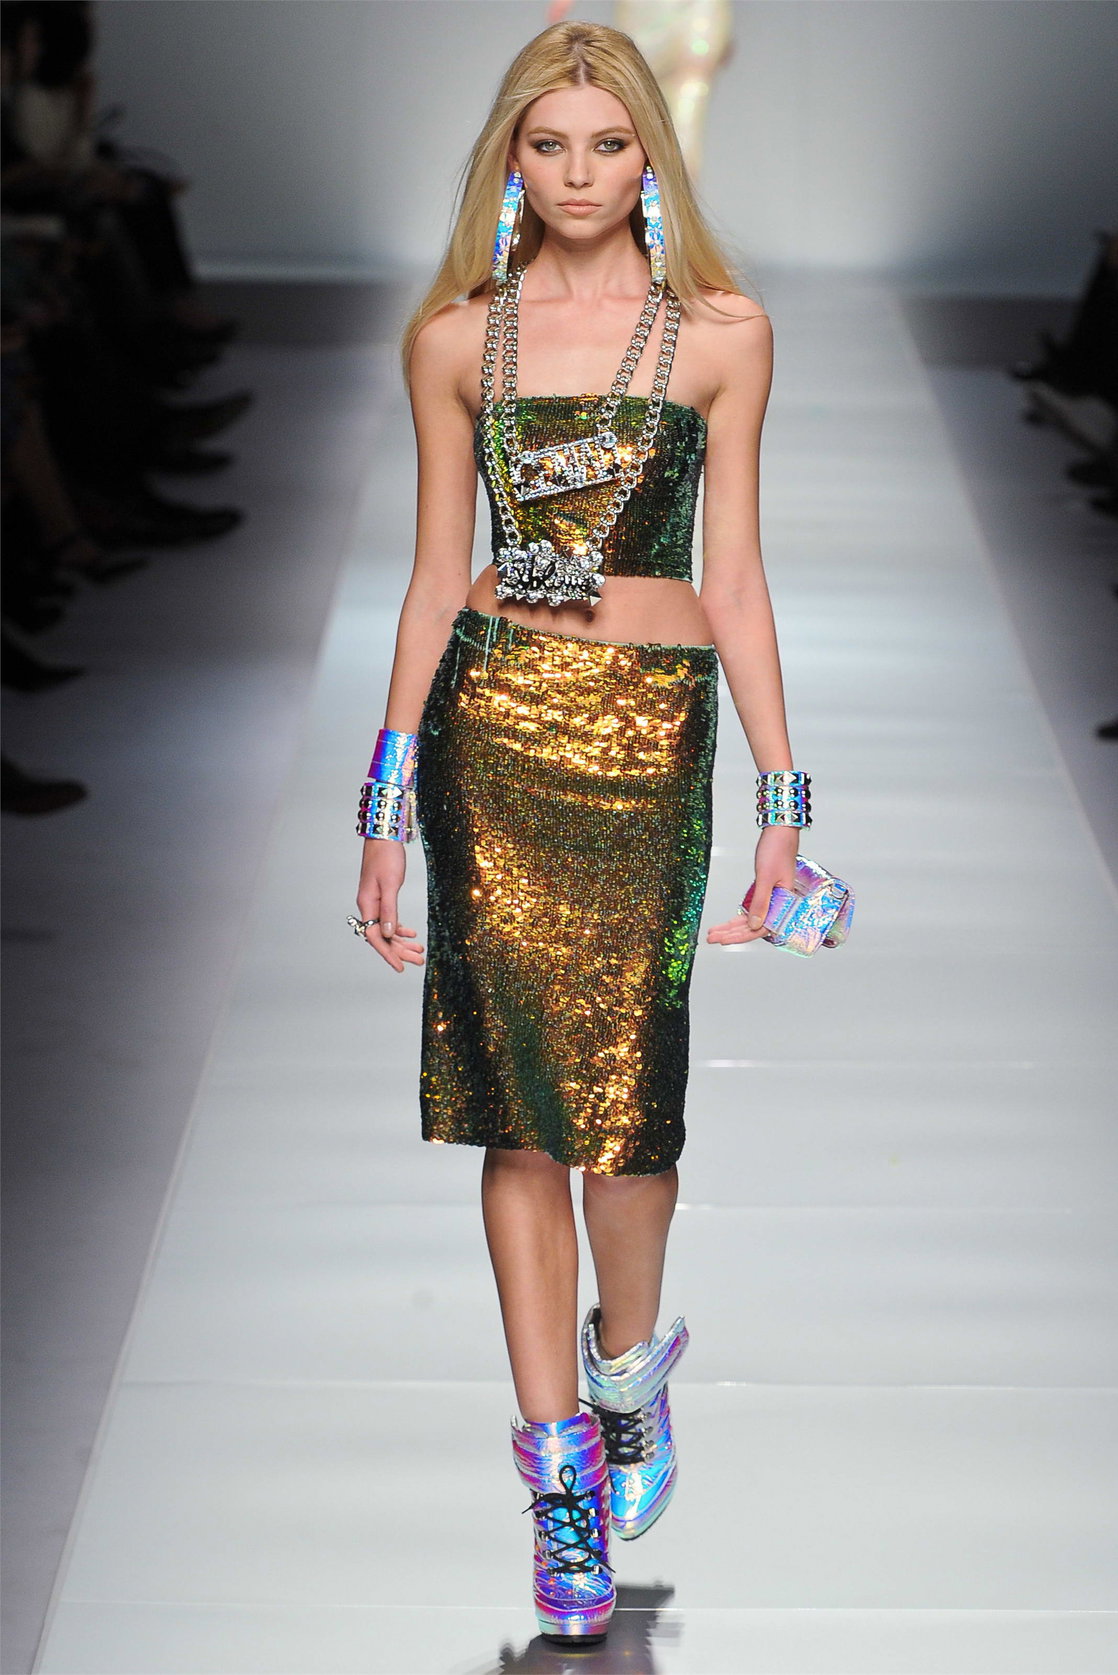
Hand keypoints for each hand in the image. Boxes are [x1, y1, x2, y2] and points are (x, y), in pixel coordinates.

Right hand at [354, 838, 424, 972]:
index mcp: (367, 905)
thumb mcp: (390, 884)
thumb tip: (387, 934)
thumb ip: (389, 910)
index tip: (400, 967)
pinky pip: (389, 918)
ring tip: (419, 951)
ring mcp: (374, 901)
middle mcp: (368, 906)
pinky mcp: (382, 896)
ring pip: (387, 929)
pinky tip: (411, 934)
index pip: (375, 937)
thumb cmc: (386, 856)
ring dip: (402, 942)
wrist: (384, 835)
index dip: (387, 954)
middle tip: (418, 961)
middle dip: (400, 951)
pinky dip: (399, 928)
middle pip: (383, 936)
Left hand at [706, 824, 800, 945]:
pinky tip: (726, 925)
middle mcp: (778, 905)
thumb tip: (755, 925)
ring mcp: (770, 899)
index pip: (762, 928)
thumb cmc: (777, 850)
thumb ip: (761, 902)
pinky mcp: (763, 893)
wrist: (780, 832)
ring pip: (750, 921)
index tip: (724, 940)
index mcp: (784, 903)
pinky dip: (737, 918)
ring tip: (714, 933)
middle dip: (731, 934)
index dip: (742, 936)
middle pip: (753, 927)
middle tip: (712, 938)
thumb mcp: (766, 877)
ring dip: (731, 928)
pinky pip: (750, 911)